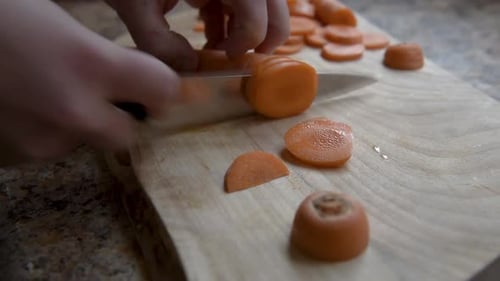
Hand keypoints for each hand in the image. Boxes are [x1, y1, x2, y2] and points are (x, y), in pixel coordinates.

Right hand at [0, 0, 178, 165]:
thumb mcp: (53, 13)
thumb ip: (100, 50)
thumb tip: (130, 70)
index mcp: (87, 62)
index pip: (163, 90)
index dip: (162, 85)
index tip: (154, 81)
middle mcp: (71, 112)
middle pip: (130, 134)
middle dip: (123, 115)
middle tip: (102, 91)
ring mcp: (39, 143)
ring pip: (84, 141)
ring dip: (77, 122)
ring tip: (42, 88)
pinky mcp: (12, 159)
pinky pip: (47, 148)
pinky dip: (43, 130)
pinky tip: (17, 102)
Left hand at [107, 0, 289, 62]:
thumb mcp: (136, 5)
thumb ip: (158, 42)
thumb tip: (190, 68)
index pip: (257, 16)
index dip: (244, 44)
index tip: (222, 58)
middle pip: (276, 12)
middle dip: (261, 40)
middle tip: (236, 59)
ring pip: (266, 9)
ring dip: (246, 32)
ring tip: (218, 49)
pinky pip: (245, 4)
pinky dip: (234, 22)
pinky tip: (213, 36)